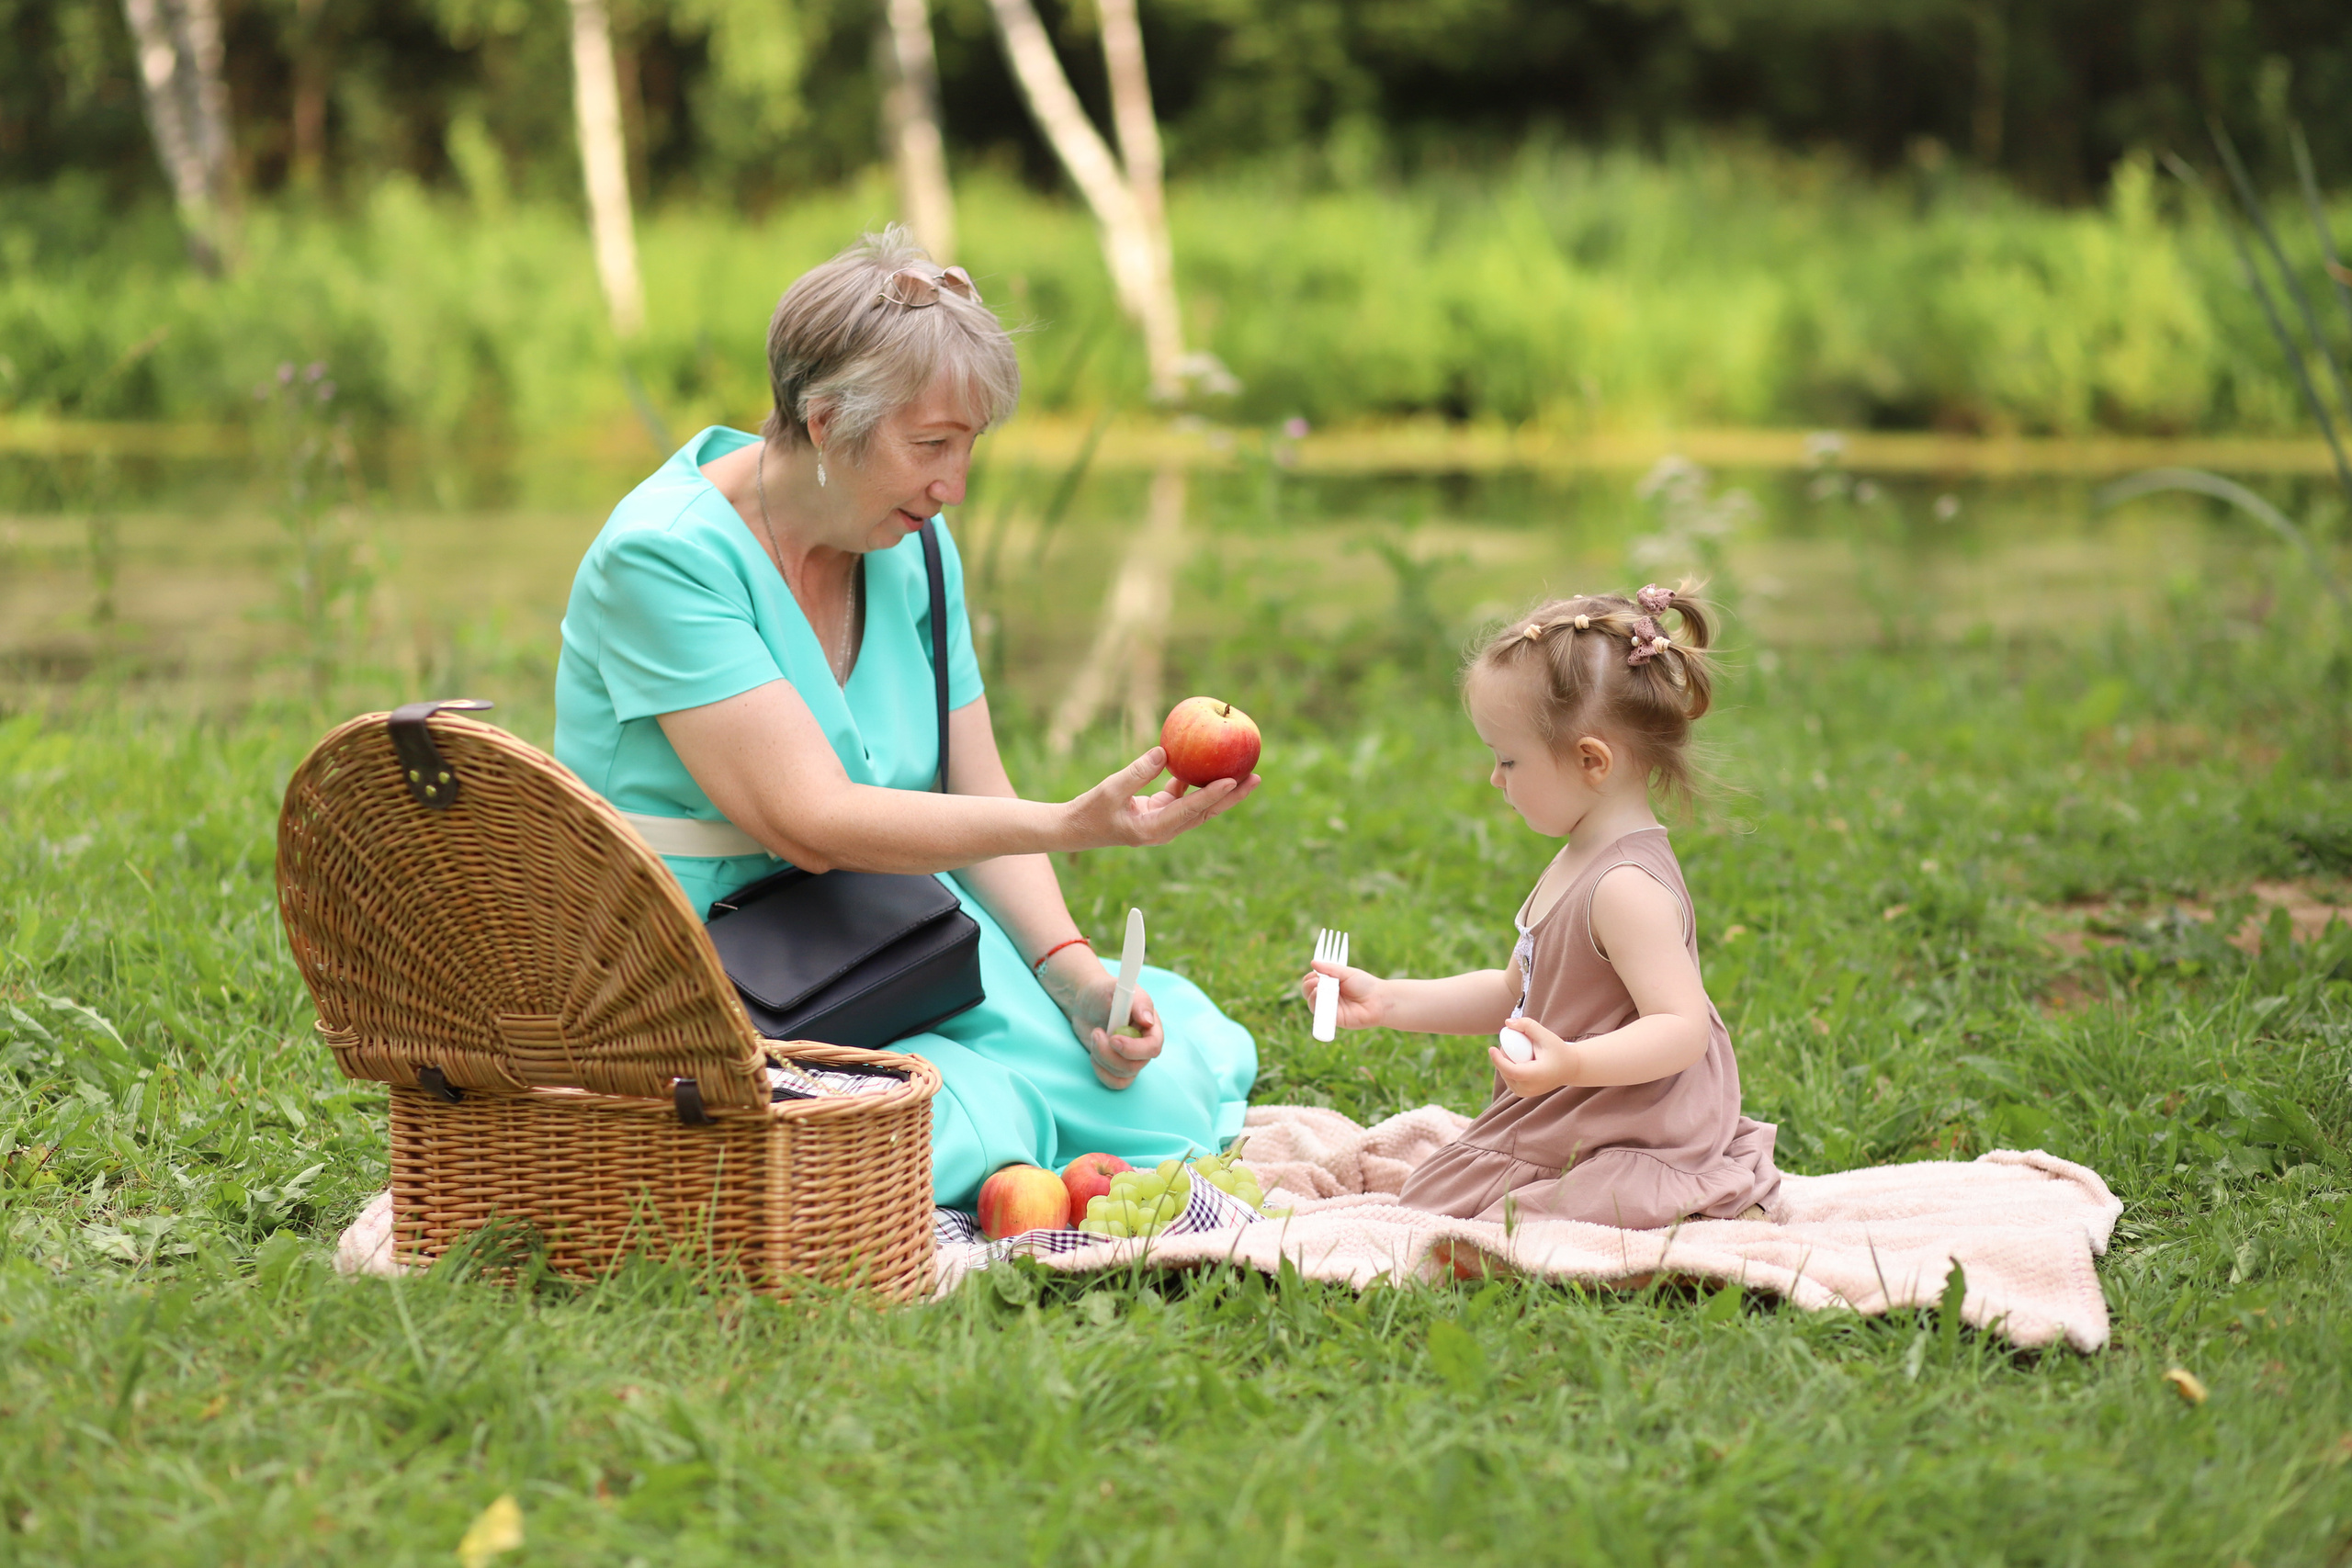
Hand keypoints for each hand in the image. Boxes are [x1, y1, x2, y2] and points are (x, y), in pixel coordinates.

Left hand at [1039, 950, 1164, 1089]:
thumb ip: (1137, 1001)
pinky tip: (1094, 1054)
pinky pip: (1115, 1083)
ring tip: (1095, 1035)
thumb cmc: (1105, 992)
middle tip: (1096, 1033)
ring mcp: (1131, 1058)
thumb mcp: (1119, 989)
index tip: (1113, 1039)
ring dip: (1101, 1057)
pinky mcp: (1117, 1067)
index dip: (1134, 1048)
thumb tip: (1148, 1021)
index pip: (1153, 1047)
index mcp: (1151, 1026)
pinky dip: (1101, 1072)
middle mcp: (1144, 1045)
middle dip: (1110, 1054)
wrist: (1086, 1001)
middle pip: (1136, 1065)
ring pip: (1122, 1074)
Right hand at [1063, 747, 1258, 849]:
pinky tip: (1205, 763)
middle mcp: (1165, 828)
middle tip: (1255, 777)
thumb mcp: (1110, 789)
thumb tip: (1165, 751)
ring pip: (1199, 805)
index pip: (1191, 810)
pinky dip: (1195, 781)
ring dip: (1220, 789)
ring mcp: (1164, 821)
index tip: (1233, 779)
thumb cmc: (1089, 811)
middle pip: (1206, 811)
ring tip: (1243, 771)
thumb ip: (1137, 772)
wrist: (1074, 828)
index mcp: (1154, 828)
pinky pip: (1183, 796)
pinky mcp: (1159, 812)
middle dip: (1232, 796)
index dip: (1213, 795)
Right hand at [1299, 959, 1385, 1030]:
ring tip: (1317, 987)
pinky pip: (1320, 1014)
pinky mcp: (1333, 1019)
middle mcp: (1329, 996)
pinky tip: (1319, 996)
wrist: (1378, 1000)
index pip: (1313, 981)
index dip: (1310, 978)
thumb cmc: (1365, 985)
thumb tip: (1313, 962)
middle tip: (1315, 980)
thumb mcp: (1346, 973)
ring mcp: (1330, 1008)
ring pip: (1312, 1002)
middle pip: (1309, 992)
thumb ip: (1330, 969)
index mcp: (1331, 984)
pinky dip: (1317, 1005)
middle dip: (1307, 985)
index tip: (1313, 973)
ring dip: (1311, 994)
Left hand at [1490, 1015, 1575, 1097]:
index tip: (1491, 1048)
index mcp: (1535, 1076)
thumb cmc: (1559, 1051)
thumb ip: (1528, 1026)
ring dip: (1505, 1062)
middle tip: (1511, 1042)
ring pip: (1505, 1075)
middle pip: (1505, 1071)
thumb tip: (1507, 1023)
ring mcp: (1525, 1093)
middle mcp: (1529, 1088)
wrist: (1570, 1069)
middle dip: (1502, 1056)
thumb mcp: (1546, 1036)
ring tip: (1518, 1051)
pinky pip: (1508, 1078)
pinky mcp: (1522, 1093)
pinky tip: (1517, 1059)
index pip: (1511, 1070)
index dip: (1498, 1060)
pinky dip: (1509, 1068)